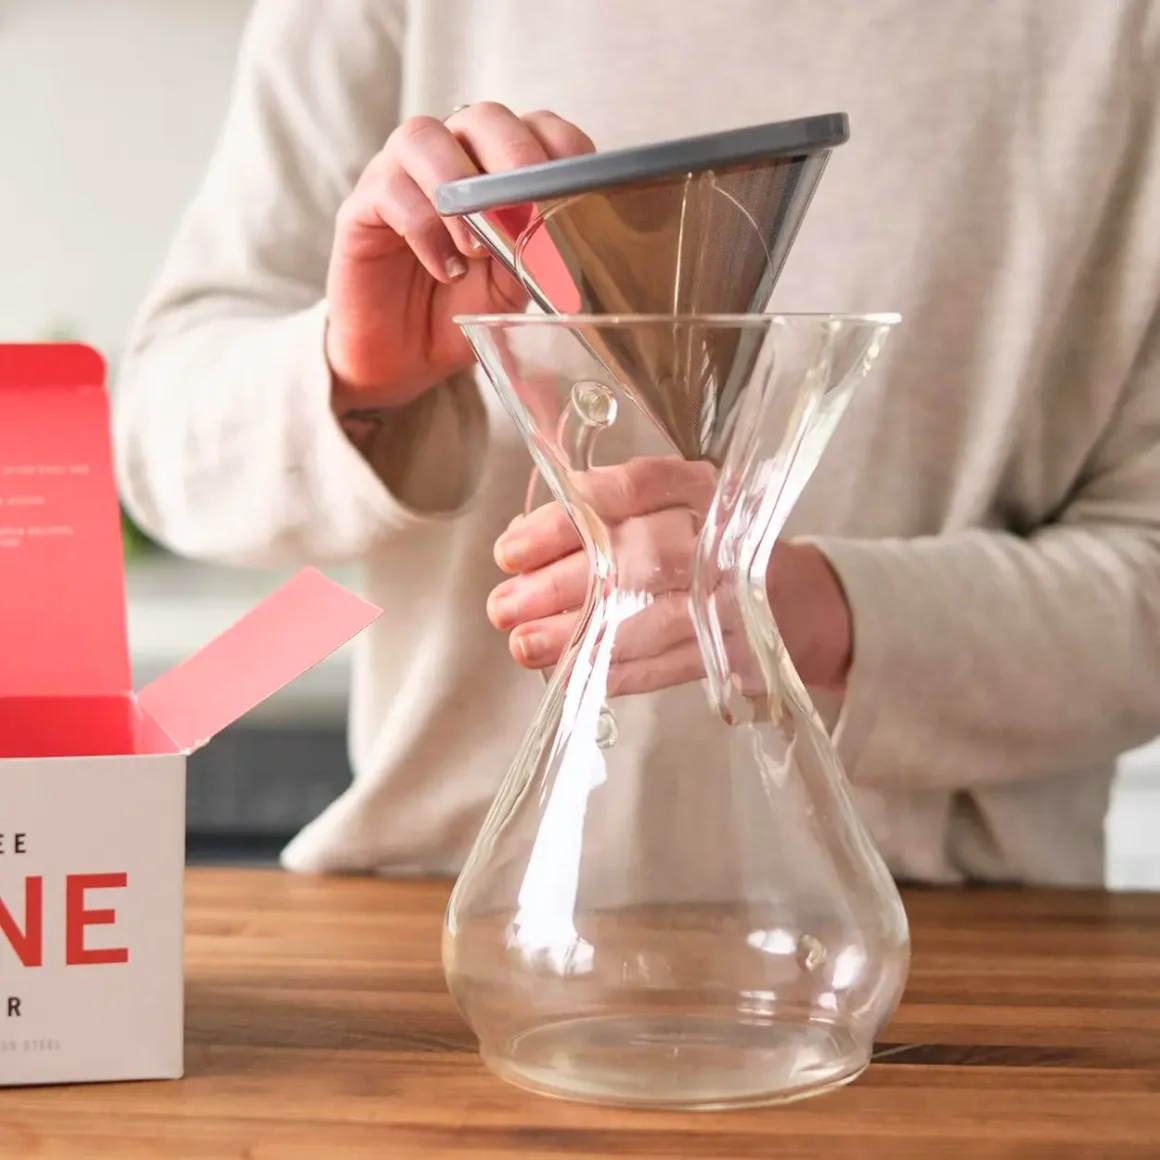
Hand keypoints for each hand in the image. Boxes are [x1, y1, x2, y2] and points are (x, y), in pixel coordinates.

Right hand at [325, 103, 594, 412]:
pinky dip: (425, 229)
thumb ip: (534, 251)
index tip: (576, 184)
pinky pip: (390, 191)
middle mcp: (448, 158)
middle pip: (480, 117)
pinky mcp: (361, 207)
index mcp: (495, 168)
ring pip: (423, 137)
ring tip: (477, 248)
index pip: (532, 126)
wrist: (405, 358)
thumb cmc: (461, 309)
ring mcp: (399, 175)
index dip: (558, 145)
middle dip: (512, 154)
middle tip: (528, 204)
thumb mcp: (513, 286)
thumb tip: (562, 230)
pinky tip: (445, 268)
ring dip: (459, 186)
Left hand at [486, 457, 852, 696]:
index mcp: (697, 487)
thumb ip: (595, 520)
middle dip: (561, 584)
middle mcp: (721, 536)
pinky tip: (570, 676)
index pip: (631, 489)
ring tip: (525, 646)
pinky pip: (672, 664)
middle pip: (640, 556)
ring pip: (654, 615)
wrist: (794, 599)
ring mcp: (736, 597)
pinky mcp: (738, 649)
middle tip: (503, 607)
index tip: (510, 548)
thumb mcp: (661, 512)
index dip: (566, 517)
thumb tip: (518, 542)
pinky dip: (617, 672)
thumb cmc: (701, 546)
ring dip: (582, 635)